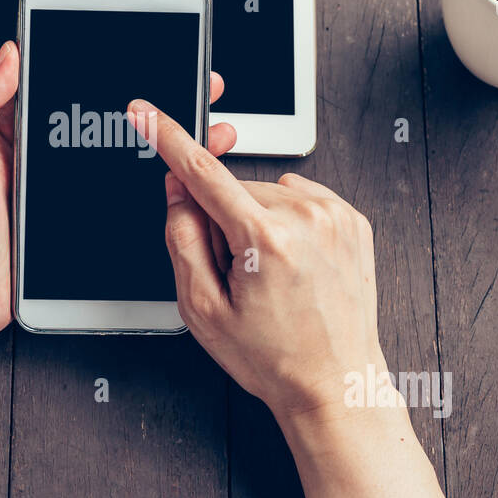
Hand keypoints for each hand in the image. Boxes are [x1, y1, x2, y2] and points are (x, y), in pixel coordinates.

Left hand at [0, 42, 237, 351]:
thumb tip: (8, 54)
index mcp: (5, 133)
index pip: (55, 87)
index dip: (93, 68)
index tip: (132, 51)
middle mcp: (35, 158)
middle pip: (95, 121)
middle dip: (140, 104)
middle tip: (183, 87)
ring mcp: (58, 191)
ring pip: (111, 159)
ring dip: (151, 145)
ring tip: (192, 130)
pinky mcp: (73, 223)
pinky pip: (111, 198)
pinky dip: (141, 189)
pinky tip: (170, 181)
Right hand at [128, 98, 383, 421]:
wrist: (336, 385)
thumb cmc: (273, 357)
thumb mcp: (202, 310)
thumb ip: (182, 240)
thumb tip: (178, 191)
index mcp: (265, 239)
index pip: (203, 172)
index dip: (167, 138)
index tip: (146, 112)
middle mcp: (306, 217)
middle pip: (233, 191)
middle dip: (222, 222)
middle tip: (236, 274)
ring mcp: (335, 215)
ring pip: (265, 194)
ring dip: (256, 222)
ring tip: (271, 276)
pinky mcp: (352, 219)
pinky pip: (298, 199)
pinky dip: (286, 222)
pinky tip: (292, 264)